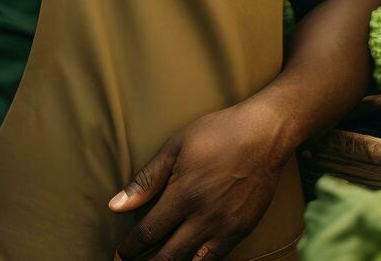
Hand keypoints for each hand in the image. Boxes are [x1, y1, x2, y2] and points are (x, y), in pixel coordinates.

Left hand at [111, 101, 291, 260]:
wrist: (266, 134)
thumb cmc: (219, 133)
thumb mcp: (176, 147)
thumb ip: (146, 180)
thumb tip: (115, 206)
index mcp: (184, 195)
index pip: (148, 233)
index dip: (129, 249)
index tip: (119, 254)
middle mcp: (204, 217)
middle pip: (167, 257)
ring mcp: (226, 228)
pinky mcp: (242, 231)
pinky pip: (215, 260)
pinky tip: (187, 260)